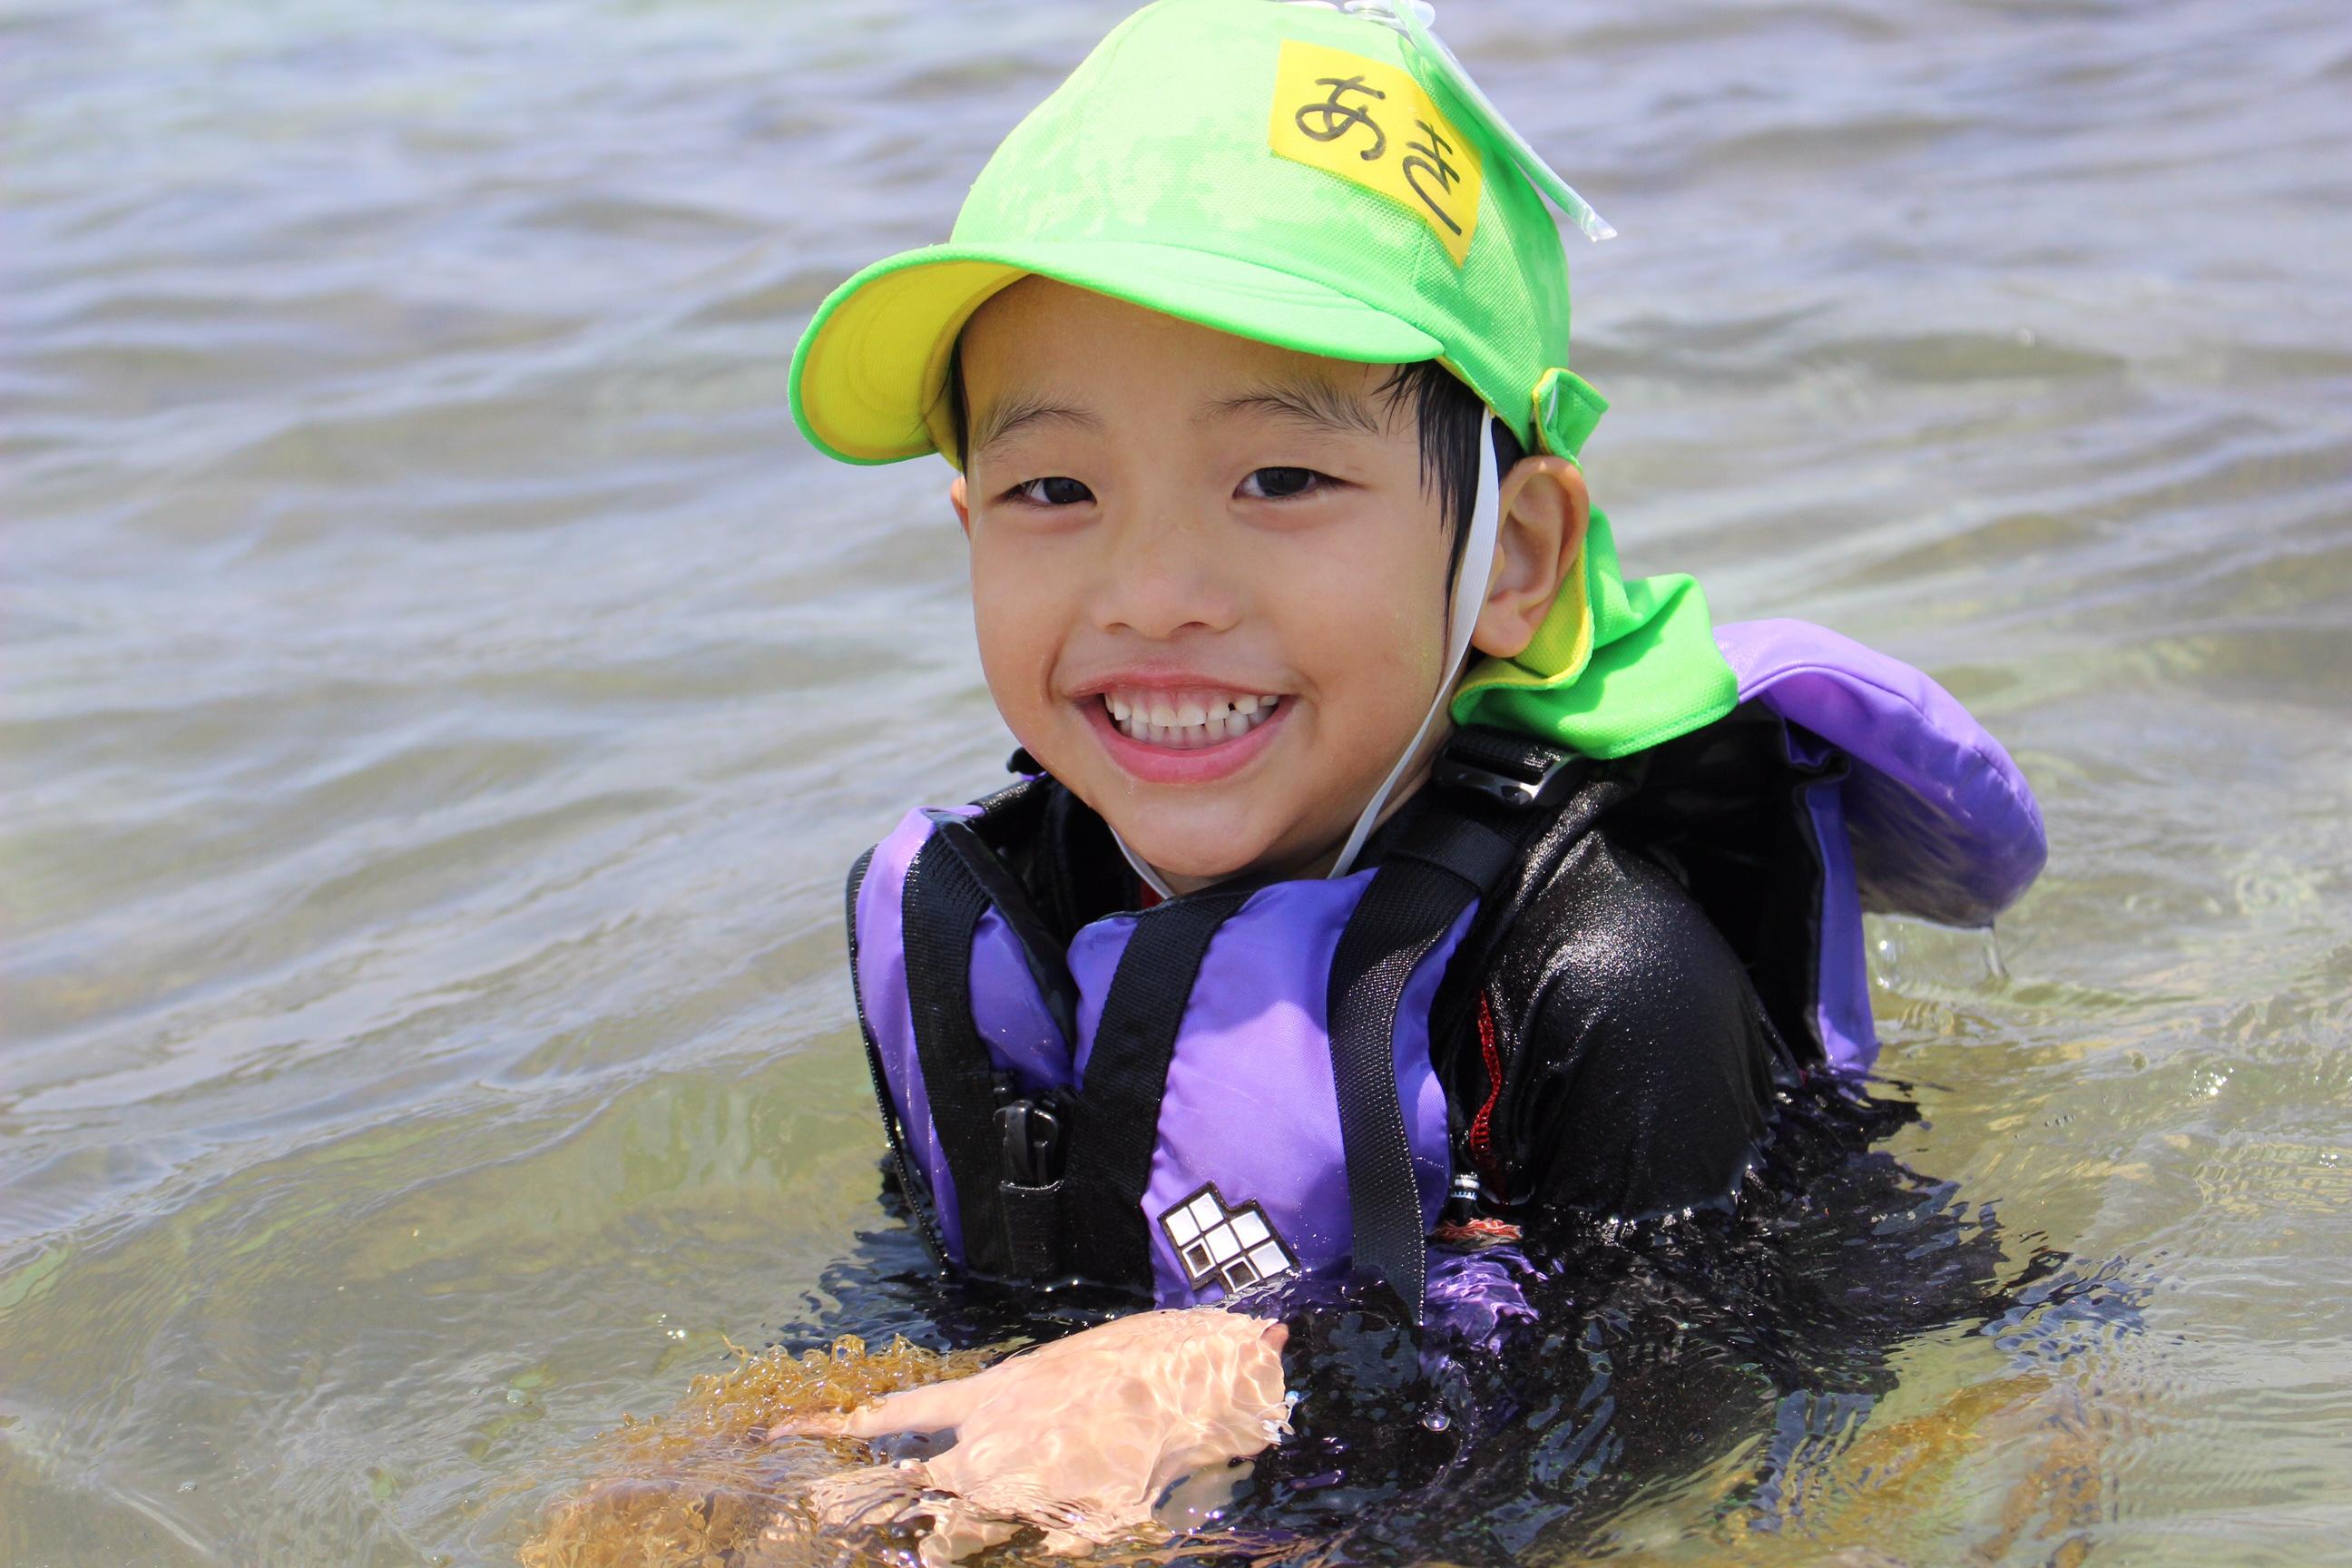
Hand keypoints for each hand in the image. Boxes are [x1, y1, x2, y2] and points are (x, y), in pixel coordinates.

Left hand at [771, 1307, 1289, 1561]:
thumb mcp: (1055, 1375)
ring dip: (940, 1543)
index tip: (780, 1432)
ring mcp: (1029, 1491)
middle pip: (916, 1490)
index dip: (833, 1425)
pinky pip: (1033, 1553)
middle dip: (876, 1509)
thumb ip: (1009, 1411)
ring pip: (958, 1533)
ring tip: (924, 1543)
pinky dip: (1018, 1549)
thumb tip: (976, 1437)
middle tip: (834, 1524)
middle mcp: (996, 1447)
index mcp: (990, 1398)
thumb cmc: (1134, 1360)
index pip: (895, 1413)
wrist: (1198, 1372)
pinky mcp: (1071, 1526)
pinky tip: (1051, 1538)